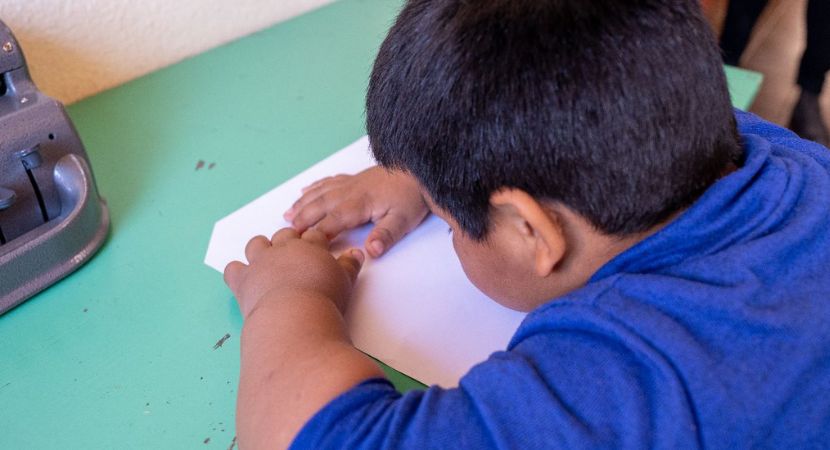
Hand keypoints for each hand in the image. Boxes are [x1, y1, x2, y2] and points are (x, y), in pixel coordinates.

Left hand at [223, 228, 363, 317]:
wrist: (294, 317)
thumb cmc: (324, 300)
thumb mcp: (345, 281)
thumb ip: (350, 265)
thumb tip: (356, 253)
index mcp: (310, 247)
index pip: (313, 236)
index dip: (316, 240)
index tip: (318, 247)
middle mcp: (283, 250)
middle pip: (284, 235)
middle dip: (289, 241)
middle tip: (295, 254)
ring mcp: (260, 263)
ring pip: (256, 244)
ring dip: (261, 248)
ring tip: (268, 261)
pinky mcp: (243, 280)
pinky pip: (233, 269)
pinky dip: (237, 273)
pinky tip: (244, 278)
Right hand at [284, 166, 428, 257]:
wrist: (420, 169)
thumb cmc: (413, 197)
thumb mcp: (403, 220)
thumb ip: (386, 235)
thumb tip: (371, 251)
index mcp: (360, 203)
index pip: (333, 220)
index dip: (317, 232)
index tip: (302, 244)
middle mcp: (350, 191)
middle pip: (320, 205)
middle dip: (302, 219)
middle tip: (287, 233)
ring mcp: (351, 182)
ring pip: (320, 193)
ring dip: (303, 204)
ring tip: (287, 215)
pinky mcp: (355, 178)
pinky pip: (328, 182)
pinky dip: (314, 187)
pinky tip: (305, 191)